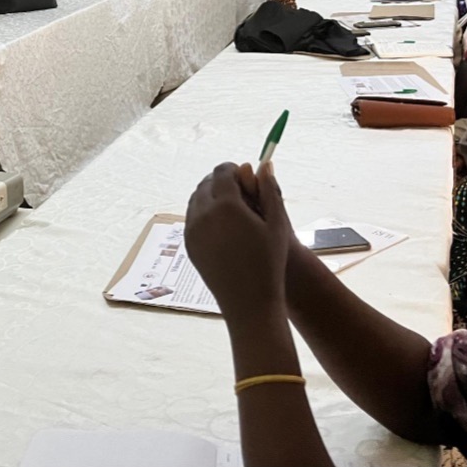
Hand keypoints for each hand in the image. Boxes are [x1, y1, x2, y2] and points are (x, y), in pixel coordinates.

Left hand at [184, 162, 293, 319]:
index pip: (222, 172)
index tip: (246, 176)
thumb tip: (264, 163)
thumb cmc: (269, 263)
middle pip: (206, 183)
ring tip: (232, 208)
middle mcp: (203, 214)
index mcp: (226, 205)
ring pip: (196, 199)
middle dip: (221, 181)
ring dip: (210, 195)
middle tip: (240, 190)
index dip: (234, 169)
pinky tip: (222, 224)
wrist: (249, 303)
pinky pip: (191, 218)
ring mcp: (191, 230)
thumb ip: (269, 190)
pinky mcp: (188, 244)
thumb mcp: (278, 224)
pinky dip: (203, 212)